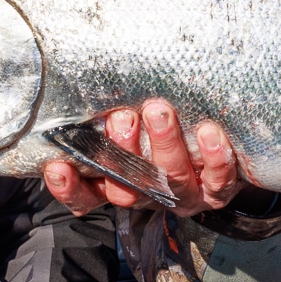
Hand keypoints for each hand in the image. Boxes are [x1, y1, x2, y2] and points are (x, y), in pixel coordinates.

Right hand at [44, 98, 244, 216]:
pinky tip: (209, 133)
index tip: (57, 166)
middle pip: (130, 186)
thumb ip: (107, 121)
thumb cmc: (162, 134)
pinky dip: (214, 158)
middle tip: (121, 118)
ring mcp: (184, 197)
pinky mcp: (217, 192)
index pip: (86, 195)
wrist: (223, 161)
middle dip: (123, 151)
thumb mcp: (129, 130)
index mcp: (121, 186)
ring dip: (165, 144)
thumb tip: (81, 84)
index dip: (70, 187)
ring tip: (158, 112)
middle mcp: (149, 195)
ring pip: (172, 179)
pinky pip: (218, 182)